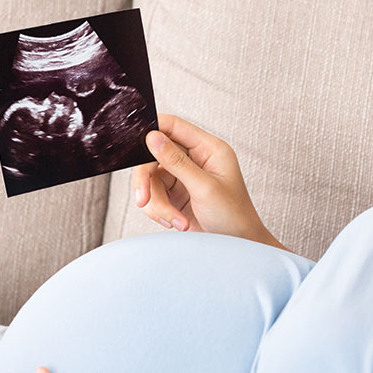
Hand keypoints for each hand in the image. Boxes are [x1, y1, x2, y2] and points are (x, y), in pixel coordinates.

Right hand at [132, 114, 286, 249]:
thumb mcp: (204, 188)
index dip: (152, 131)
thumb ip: (177, 161)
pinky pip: (154, 197)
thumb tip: (153, 137)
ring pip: (152, 180)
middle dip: (147, 180)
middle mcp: (195, 159)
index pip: (174, 126)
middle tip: (143, 200)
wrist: (238, 247)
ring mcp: (184, 177)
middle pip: (154, 155)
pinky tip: (176, 223)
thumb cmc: (234, 217)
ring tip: (175, 222)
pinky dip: (160, 212)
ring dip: (157, 204)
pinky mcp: (176, 195)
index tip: (134, 148)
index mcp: (209, 148)